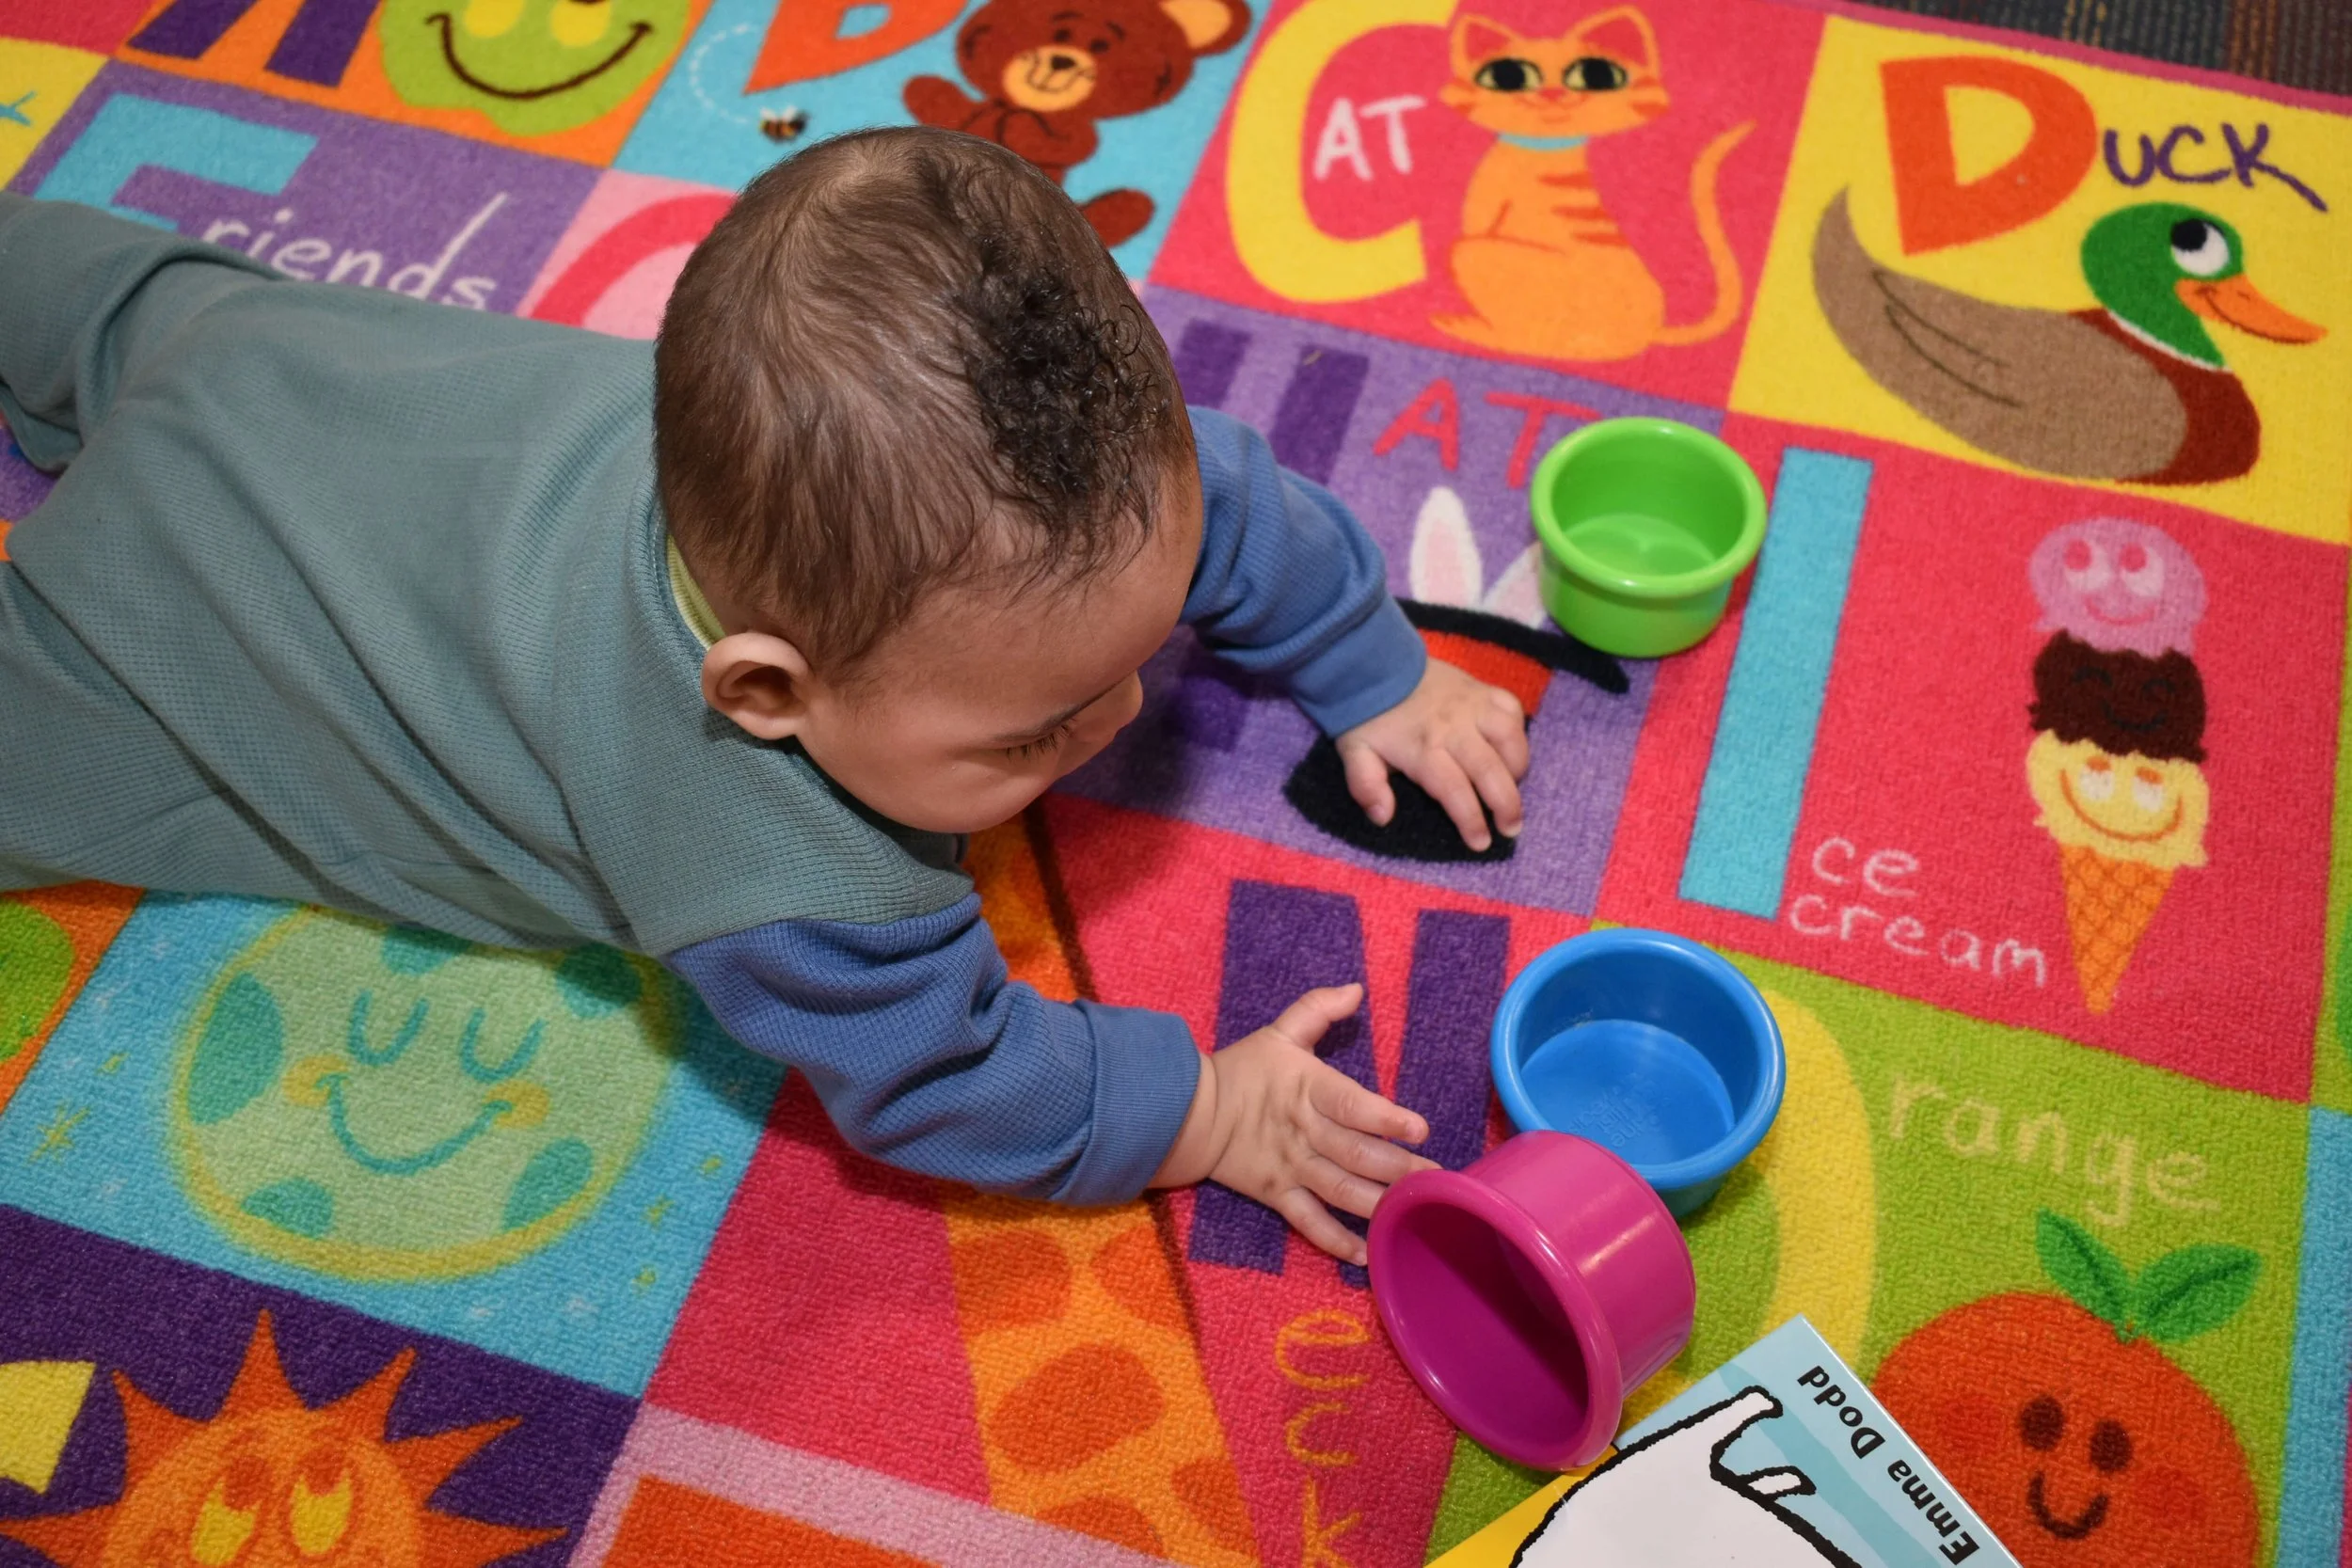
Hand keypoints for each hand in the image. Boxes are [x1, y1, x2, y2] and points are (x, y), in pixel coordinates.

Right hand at [1151, 984, 1434, 1263]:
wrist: (1186, 1112)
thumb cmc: (1242, 1071)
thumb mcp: (1279, 1033)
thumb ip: (1318, 1009)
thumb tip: (1357, 988)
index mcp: (1306, 1088)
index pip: (1351, 1103)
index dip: (1385, 1118)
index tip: (1420, 1128)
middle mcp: (1303, 1131)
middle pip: (1355, 1153)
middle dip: (1399, 1168)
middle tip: (1439, 1178)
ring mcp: (1290, 1167)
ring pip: (1339, 1190)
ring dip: (1378, 1203)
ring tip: (1416, 1210)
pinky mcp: (1276, 1194)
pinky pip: (1308, 1223)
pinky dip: (1335, 1241)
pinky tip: (1366, 1253)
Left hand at [1336, 659, 1529, 852]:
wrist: (1375, 664)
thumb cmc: (1368, 715)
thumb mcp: (1355, 752)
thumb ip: (1366, 785)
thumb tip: (1383, 816)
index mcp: (1423, 749)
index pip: (1454, 790)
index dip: (1470, 819)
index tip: (1480, 843)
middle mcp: (1454, 728)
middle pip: (1490, 770)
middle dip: (1506, 805)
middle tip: (1511, 829)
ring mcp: (1473, 705)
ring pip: (1511, 739)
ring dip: (1518, 768)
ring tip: (1514, 789)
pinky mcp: (1483, 689)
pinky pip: (1512, 710)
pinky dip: (1518, 732)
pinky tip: (1512, 750)